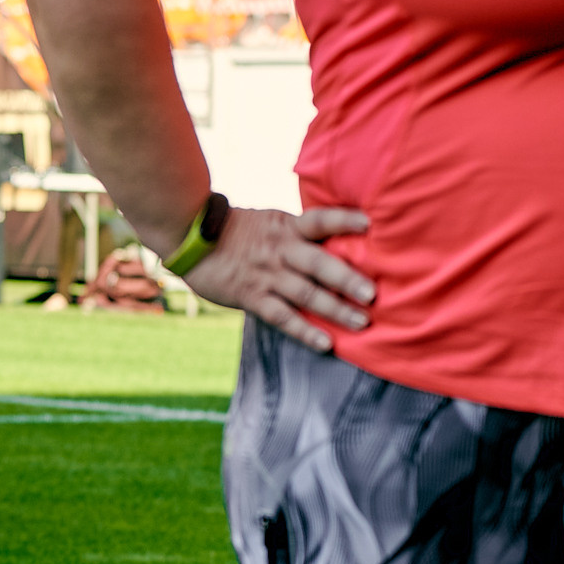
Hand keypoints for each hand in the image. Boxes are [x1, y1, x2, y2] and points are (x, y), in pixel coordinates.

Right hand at [182, 206, 373, 351]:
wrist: (190, 239)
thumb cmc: (234, 231)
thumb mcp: (268, 222)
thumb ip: (296, 233)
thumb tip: (333, 240)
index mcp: (285, 227)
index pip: (319, 220)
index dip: (344, 220)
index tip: (370, 224)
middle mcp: (280, 250)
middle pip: (319, 264)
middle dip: (348, 279)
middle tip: (373, 294)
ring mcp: (266, 275)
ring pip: (306, 294)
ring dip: (335, 309)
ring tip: (362, 322)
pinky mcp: (251, 296)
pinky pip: (282, 316)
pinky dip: (305, 331)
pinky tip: (326, 343)